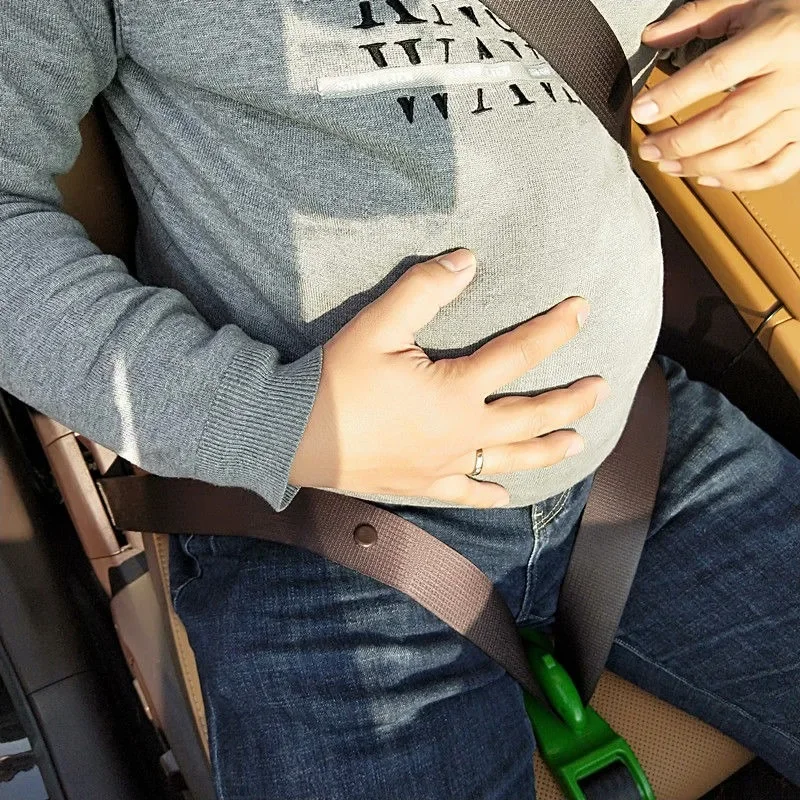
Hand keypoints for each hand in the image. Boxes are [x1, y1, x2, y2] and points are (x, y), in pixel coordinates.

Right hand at [289, 249, 607, 507]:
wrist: (296, 436)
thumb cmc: (336, 380)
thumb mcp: (378, 325)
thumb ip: (425, 289)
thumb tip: (467, 260)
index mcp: (456, 390)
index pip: (519, 354)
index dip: (555, 329)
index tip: (583, 311)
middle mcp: (462, 432)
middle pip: (531, 416)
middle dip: (570, 400)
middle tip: (602, 387)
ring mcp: (446, 465)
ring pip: (511, 459)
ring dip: (548, 449)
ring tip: (578, 442)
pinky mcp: (423, 486)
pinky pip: (468, 493)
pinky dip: (491, 493)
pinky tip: (506, 494)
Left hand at [634, 0, 799, 190]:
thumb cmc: (793, 12)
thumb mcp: (749, 0)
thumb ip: (698, 16)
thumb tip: (651, 36)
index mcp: (776, 38)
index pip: (715, 71)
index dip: (673, 95)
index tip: (641, 110)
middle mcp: (794, 78)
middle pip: (728, 122)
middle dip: (680, 142)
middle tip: (648, 148)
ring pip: (747, 152)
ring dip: (700, 165)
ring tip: (667, 164)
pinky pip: (774, 170)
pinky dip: (737, 181)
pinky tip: (706, 177)